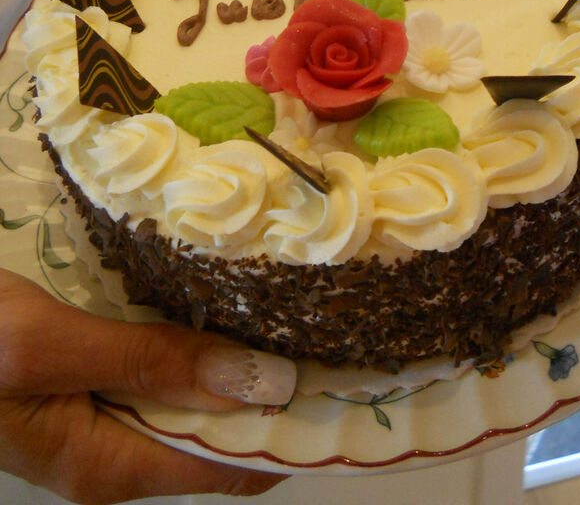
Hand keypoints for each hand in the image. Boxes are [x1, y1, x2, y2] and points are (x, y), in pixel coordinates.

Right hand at [0, 268, 292, 503]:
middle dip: (269, 388)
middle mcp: (115, 453)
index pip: (227, 465)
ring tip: (288, 308)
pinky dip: (196, 345)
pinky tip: (223, 305)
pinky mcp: (94, 384)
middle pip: (218, 432)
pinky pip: (163, 374)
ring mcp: (104, 418)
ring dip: (236, 361)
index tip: (337, 381)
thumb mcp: (51, 349)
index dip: (284, 430)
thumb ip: (146, 364)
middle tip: (319, 325)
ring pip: (194, 399)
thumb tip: (255, 381)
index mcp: (108, 465)